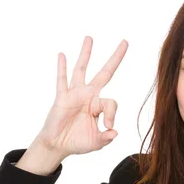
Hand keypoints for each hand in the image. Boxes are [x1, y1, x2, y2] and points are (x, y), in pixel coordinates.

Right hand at [35, 36, 127, 155]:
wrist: (58, 145)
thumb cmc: (77, 141)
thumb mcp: (96, 142)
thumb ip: (106, 138)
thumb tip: (114, 132)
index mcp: (99, 106)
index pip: (111, 103)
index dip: (112, 115)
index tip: (107, 127)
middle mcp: (89, 96)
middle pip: (105, 73)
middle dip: (115, 58)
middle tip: (125, 42)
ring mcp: (75, 94)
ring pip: (82, 69)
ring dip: (86, 54)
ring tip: (90, 38)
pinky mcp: (62, 98)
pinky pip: (62, 81)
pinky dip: (62, 68)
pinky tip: (62, 55)